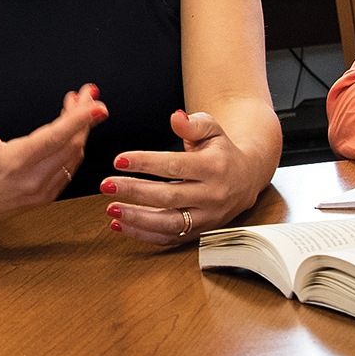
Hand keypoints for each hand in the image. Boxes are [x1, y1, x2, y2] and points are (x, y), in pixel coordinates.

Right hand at [0, 82, 107, 229]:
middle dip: (84, 116)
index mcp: (14, 163)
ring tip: (78, 105)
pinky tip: (71, 130)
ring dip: (81, 129)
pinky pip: (69, 168)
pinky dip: (74, 146)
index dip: (79, 120)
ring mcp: (42, 191)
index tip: (97, 106)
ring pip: (74, 156)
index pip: (55, 138)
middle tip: (88, 93)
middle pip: (71, 144)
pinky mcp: (46, 196)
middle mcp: (32, 180)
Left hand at [101, 110, 259, 246]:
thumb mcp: (213, 130)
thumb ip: (193, 123)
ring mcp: (207, 217)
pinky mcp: (200, 232)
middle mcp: (212, 195)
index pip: (175, 166)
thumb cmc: (223, 151)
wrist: (247, 178)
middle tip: (106, 185)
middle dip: (134, 191)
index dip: (145, 163)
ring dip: (137, 218)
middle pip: (169, 196)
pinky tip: (121, 225)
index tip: (119, 160)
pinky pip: (170, 238)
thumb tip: (176, 117)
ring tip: (111, 209)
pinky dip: (143, 235)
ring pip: (169, 223)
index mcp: (214, 167)